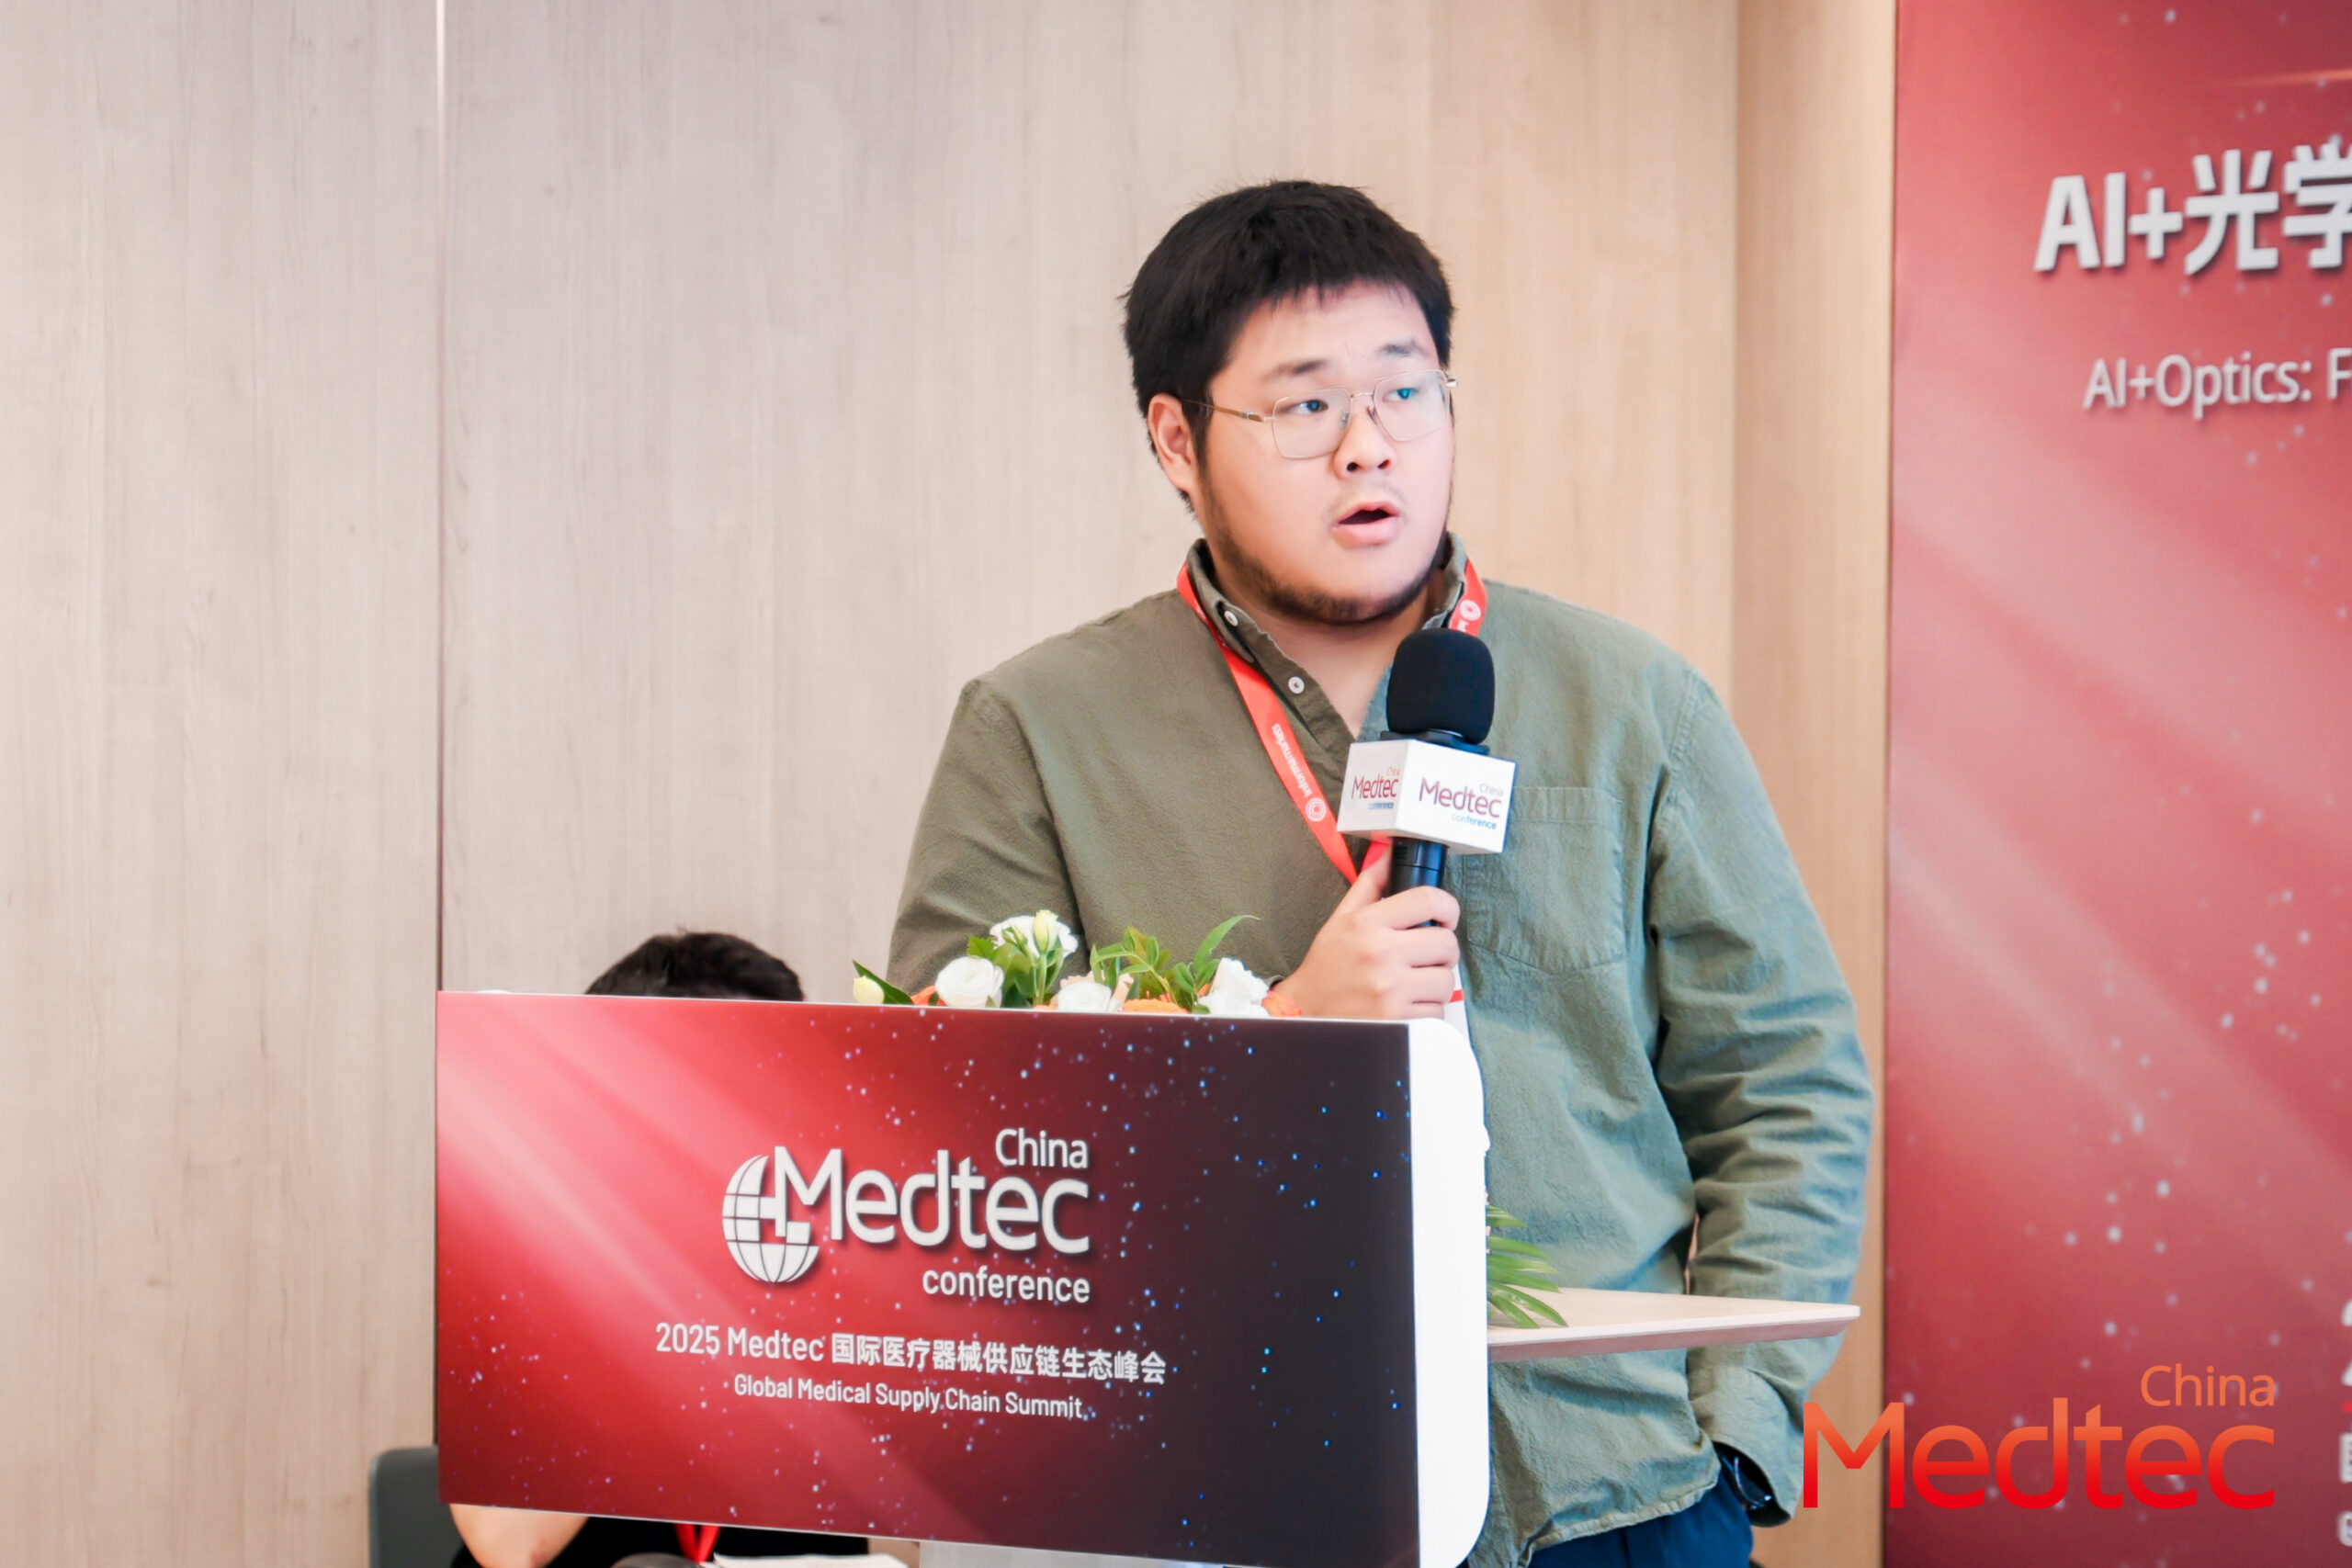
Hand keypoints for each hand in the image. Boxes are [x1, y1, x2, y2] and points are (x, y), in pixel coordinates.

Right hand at [1271, 841, 1460, 1019]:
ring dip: (1435, 982)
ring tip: (1413, 983)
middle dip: (1442, 950)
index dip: (1448, 907)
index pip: (1428, 900)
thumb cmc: (1326, 966)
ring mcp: (1390, 990)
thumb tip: (1389, 856)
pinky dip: (1428, 1010)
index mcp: (1367, 924)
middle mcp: (1380, 954)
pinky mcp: (1398, 1020)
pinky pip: (1437, 1011)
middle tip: (1426, 955)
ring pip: (1446, 980)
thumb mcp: (1341, 919)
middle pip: (1447, 943)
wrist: (1304, 1013)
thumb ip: (1369, 885)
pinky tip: (1407, 1004)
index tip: (1446, 917)